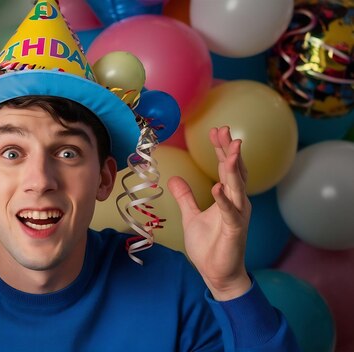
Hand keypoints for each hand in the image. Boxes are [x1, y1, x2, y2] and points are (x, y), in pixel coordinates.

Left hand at [168, 126, 251, 300]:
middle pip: (234, 172)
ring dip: (233, 170)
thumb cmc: (209, 245)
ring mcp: (237, 216)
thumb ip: (185, 197)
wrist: (217, 273)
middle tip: (225, 130)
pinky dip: (224, 201)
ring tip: (229, 152)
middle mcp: (237, 203)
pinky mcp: (234, 230)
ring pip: (236, 188)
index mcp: (228, 197)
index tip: (217, 131)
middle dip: (229, 151)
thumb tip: (174, 178)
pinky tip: (217, 188)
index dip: (221, 150)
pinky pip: (230, 213)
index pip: (226, 168)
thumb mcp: (191, 216)